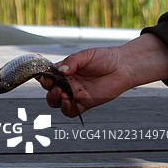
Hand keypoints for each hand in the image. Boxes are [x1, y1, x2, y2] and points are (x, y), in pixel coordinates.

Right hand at [38, 34, 167, 117]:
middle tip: (56, 88)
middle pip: (50, 92)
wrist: (123, 67)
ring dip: (56, 101)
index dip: (43, 78)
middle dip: (49, 91)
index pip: (48, 77)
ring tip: (62, 94)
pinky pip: (71, 111)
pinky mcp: (85, 103)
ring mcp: (76, 94)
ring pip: (57, 103)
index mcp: (65, 72)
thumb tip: (61, 71)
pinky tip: (69, 102)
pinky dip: (66, 109)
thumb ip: (72, 61)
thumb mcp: (86, 55)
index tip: (44, 76)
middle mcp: (68, 84)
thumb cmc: (105, 58)